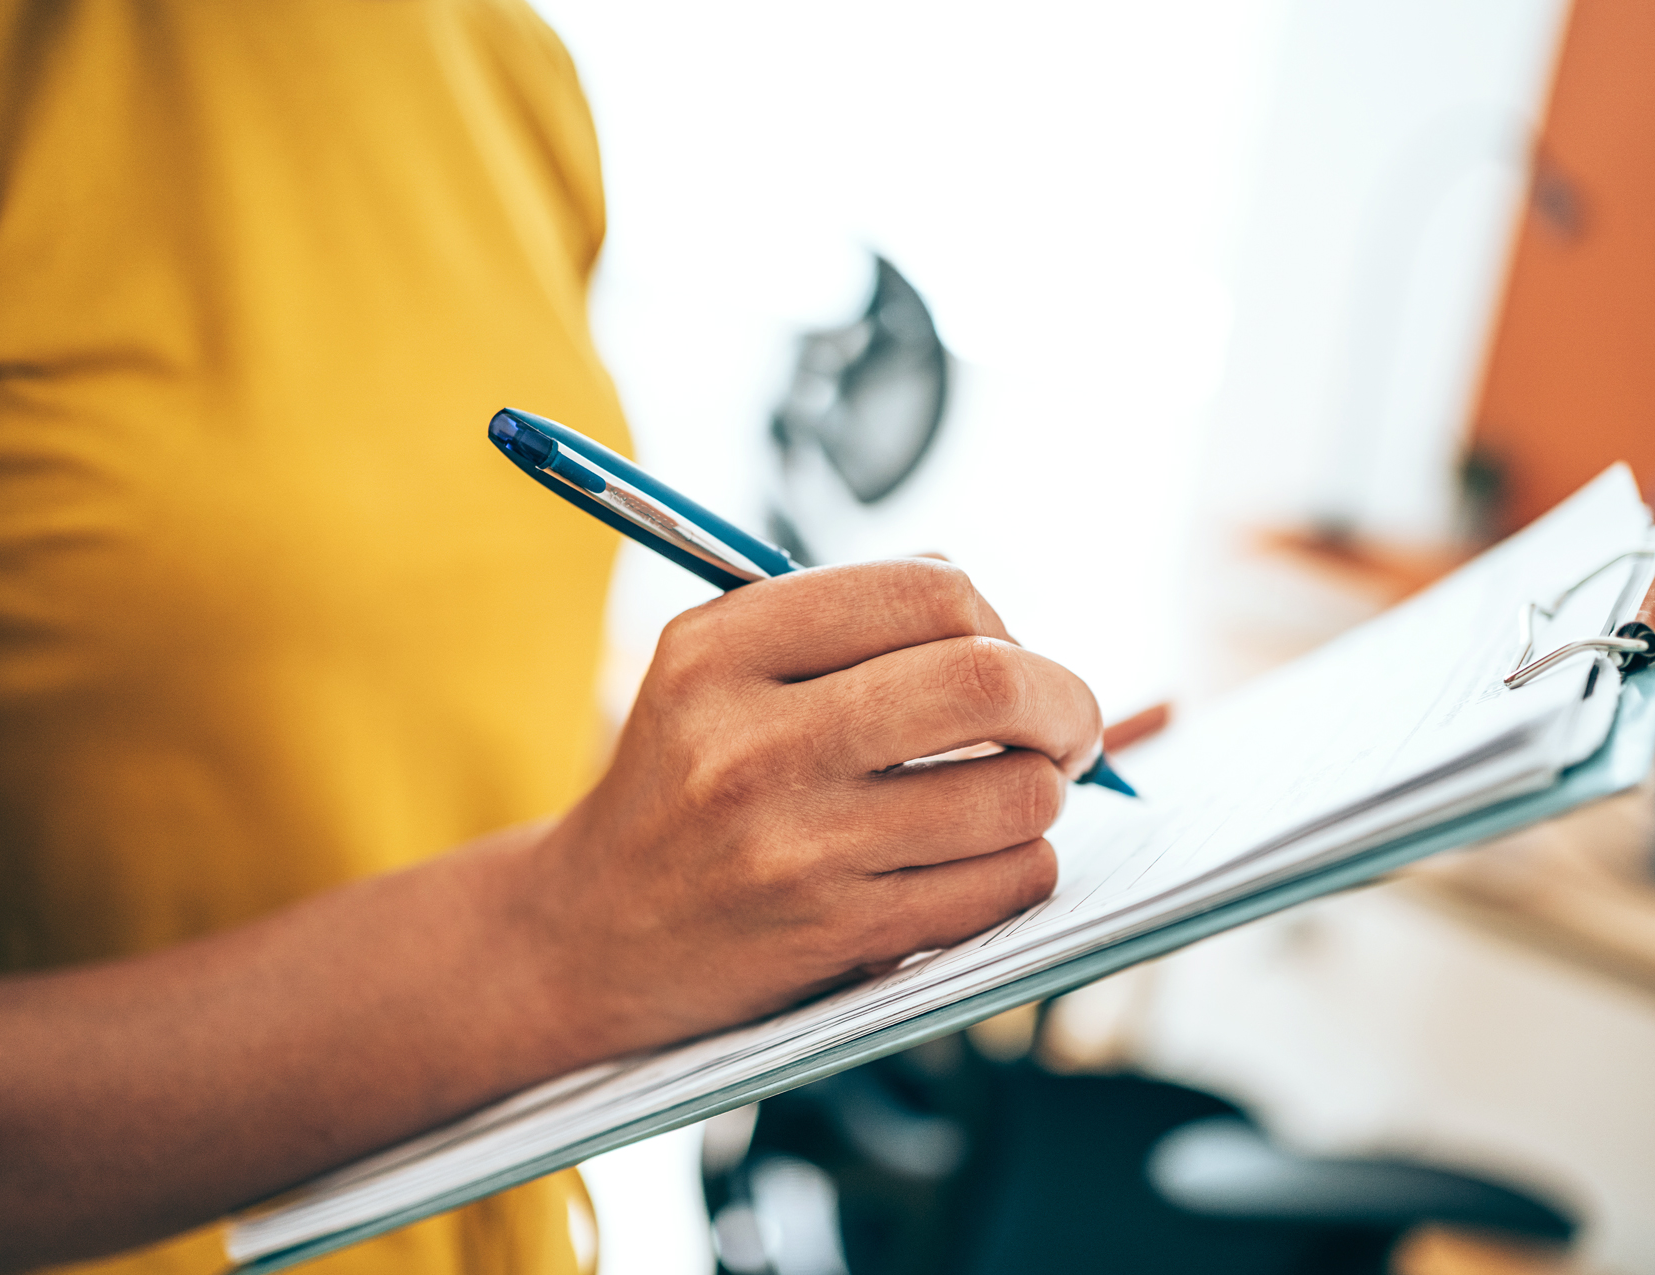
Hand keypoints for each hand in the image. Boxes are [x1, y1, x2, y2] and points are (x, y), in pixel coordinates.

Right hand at [510, 558, 1102, 1061]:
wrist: (593, 933)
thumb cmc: (682, 782)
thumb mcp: (714, 668)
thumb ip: (841, 620)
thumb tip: (1007, 625)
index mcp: (720, 650)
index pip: (927, 589)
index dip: (997, 618)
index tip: (1004, 651)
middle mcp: (752, 745)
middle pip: (989, 683)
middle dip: (1063, 700)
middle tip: (1066, 723)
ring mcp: (798, 849)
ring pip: (1017, 795)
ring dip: (1044, 793)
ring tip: (1011, 795)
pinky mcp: (840, 937)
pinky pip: (1006, 886)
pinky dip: (1023, 866)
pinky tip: (981, 861)